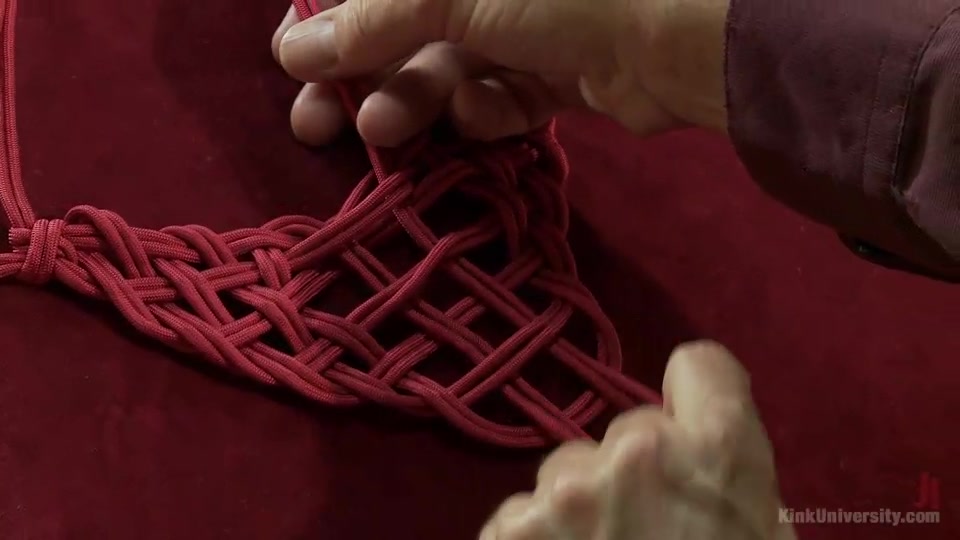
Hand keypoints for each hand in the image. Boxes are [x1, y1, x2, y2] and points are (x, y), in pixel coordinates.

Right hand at [271, 0, 728, 146]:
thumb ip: (370, 22)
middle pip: (405, 29)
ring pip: (449, 71)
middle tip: (314, 124)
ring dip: (414, 101)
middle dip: (360, 76)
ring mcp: (529, 24)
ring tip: (386, 129)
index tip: (294, 60)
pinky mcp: (560, 74)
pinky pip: (503, 98)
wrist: (681, 32)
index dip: (330, 19)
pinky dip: (487, 111)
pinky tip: (486, 111)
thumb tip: (294, 50)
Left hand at [480, 341, 794, 539]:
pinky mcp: (509, 530)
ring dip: (581, 508)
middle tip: (647, 534)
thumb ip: (727, 481)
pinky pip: (525, 514)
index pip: (700, 364)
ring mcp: (564, 489)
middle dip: (637, 472)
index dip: (696, 400)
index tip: (690, 428)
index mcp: (720, 452)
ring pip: (569, 471)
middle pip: (628, 429)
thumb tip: (694, 452)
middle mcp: (637, 453)